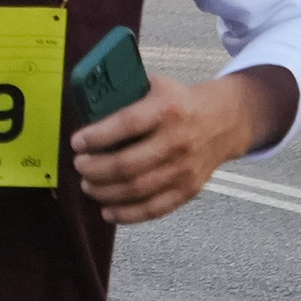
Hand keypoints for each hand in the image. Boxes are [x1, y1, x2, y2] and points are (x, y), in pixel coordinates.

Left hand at [71, 71, 280, 225]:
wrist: (223, 122)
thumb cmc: (179, 103)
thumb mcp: (156, 86)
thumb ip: (125, 94)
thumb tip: (85, 105)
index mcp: (167, 109)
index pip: (127, 124)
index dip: (98, 137)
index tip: (77, 142)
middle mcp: (177, 141)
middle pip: (128, 165)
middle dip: (95, 169)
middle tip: (79, 166)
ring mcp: (184, 169)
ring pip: (137, 190)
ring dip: (105, 192)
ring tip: (88, 185)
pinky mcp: (188, 190)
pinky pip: (154, 209)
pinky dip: (127, 215)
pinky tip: (107, 211)